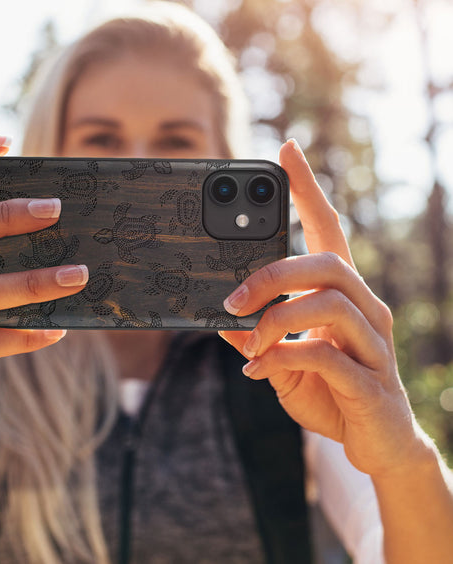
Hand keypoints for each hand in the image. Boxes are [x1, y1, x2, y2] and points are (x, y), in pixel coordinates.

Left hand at [219, 139, 427, 477]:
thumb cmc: (328, 389)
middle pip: (327, 263)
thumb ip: (254, 336)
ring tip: (248, 341)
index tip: (286, 150)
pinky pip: (326, 355)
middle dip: (273, 275)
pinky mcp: (371, 381)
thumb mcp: (281, 358)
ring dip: (276, 319)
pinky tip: (261, 370)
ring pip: (329, 303)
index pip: (328, 229)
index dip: (308, 189)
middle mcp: (365, 308)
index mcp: (341, 294)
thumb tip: (219, 318)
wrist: (376, 444)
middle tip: (232, 299)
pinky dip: (285, 357)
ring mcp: (373, 344)